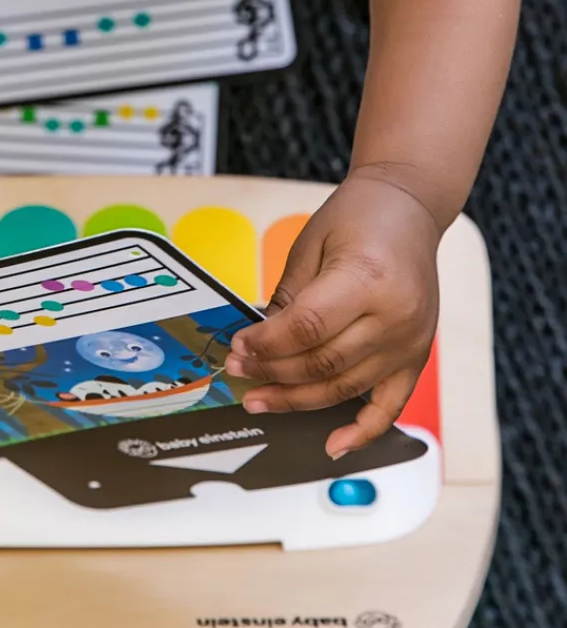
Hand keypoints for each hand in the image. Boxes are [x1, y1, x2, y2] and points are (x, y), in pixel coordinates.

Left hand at [225, 169, 441, 458]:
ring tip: (260, 399)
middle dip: (273, 373)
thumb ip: (288, 297)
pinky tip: (332, 444)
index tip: (237, 348)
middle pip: (324, 363)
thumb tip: (257, 341)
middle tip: (238, 371)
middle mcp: (395, 316)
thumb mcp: (310, 245)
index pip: (306, 328)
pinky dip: (363, 431)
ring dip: (298, 400)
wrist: (408, 209)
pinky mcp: (416, 355)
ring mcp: (410, 341)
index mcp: (367, 279)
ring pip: (346, 387)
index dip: (266, 344)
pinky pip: (391, 405)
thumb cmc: (357, 218)